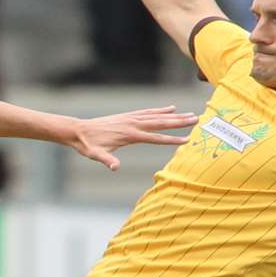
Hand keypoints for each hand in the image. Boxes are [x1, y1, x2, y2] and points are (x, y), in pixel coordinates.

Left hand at [65, 105, 196, 170]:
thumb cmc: (88, 145)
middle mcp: (133, 124)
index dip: (171, 140)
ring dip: (174, 115)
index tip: (186, 140)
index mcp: (130, 135)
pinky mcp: (128, 116)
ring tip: (189, 114)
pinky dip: (160, 110)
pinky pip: (148, 112)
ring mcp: (131, 118)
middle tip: (196, 120)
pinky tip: (169, 108)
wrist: (78, 130)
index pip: (156, 138)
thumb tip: (115, 167)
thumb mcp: (96, 155)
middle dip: (179, 122)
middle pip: (161, 123)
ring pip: (157, 116)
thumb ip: (107, 160)